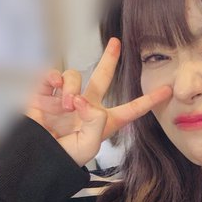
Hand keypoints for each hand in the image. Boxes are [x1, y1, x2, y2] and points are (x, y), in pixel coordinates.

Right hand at [25, 38, 171, 165]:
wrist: (35, 159)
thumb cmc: (64, 158)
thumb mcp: (89, 146)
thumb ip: (96, 121)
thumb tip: (84, 99)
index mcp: (104, 122)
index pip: (131, 109)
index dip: (149, 101)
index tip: (167, 91)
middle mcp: (87, 107)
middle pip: (102, 77)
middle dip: (109, 59)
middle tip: (116, 42)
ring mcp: (66, 98)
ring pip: (75, 76)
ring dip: (72, 88)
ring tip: (68, 107)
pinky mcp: (46, 94)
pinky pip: (53, 75)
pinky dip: (53, 77)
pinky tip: (54, 87)